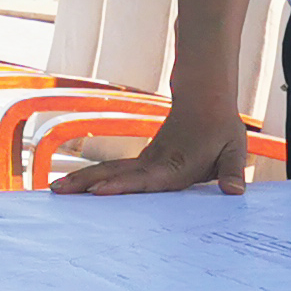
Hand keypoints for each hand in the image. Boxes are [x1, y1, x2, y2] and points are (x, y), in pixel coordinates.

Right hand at [52, 119, 253, 195]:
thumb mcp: (235, 148)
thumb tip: (235, 193)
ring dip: (82, 180)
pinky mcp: (143, 161)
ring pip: (109, 171)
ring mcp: (145, 161)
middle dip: (87, 185)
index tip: (99, 192)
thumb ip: (232, 171)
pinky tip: (73, 187)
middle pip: (116, 175)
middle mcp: (155, 163)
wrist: (205, 98)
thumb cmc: (221, 127)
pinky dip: (91, 179)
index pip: (146, 180)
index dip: (123, 187)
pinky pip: (113, 171)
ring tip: (55, 191)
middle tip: (59, 193)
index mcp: (176, 165)